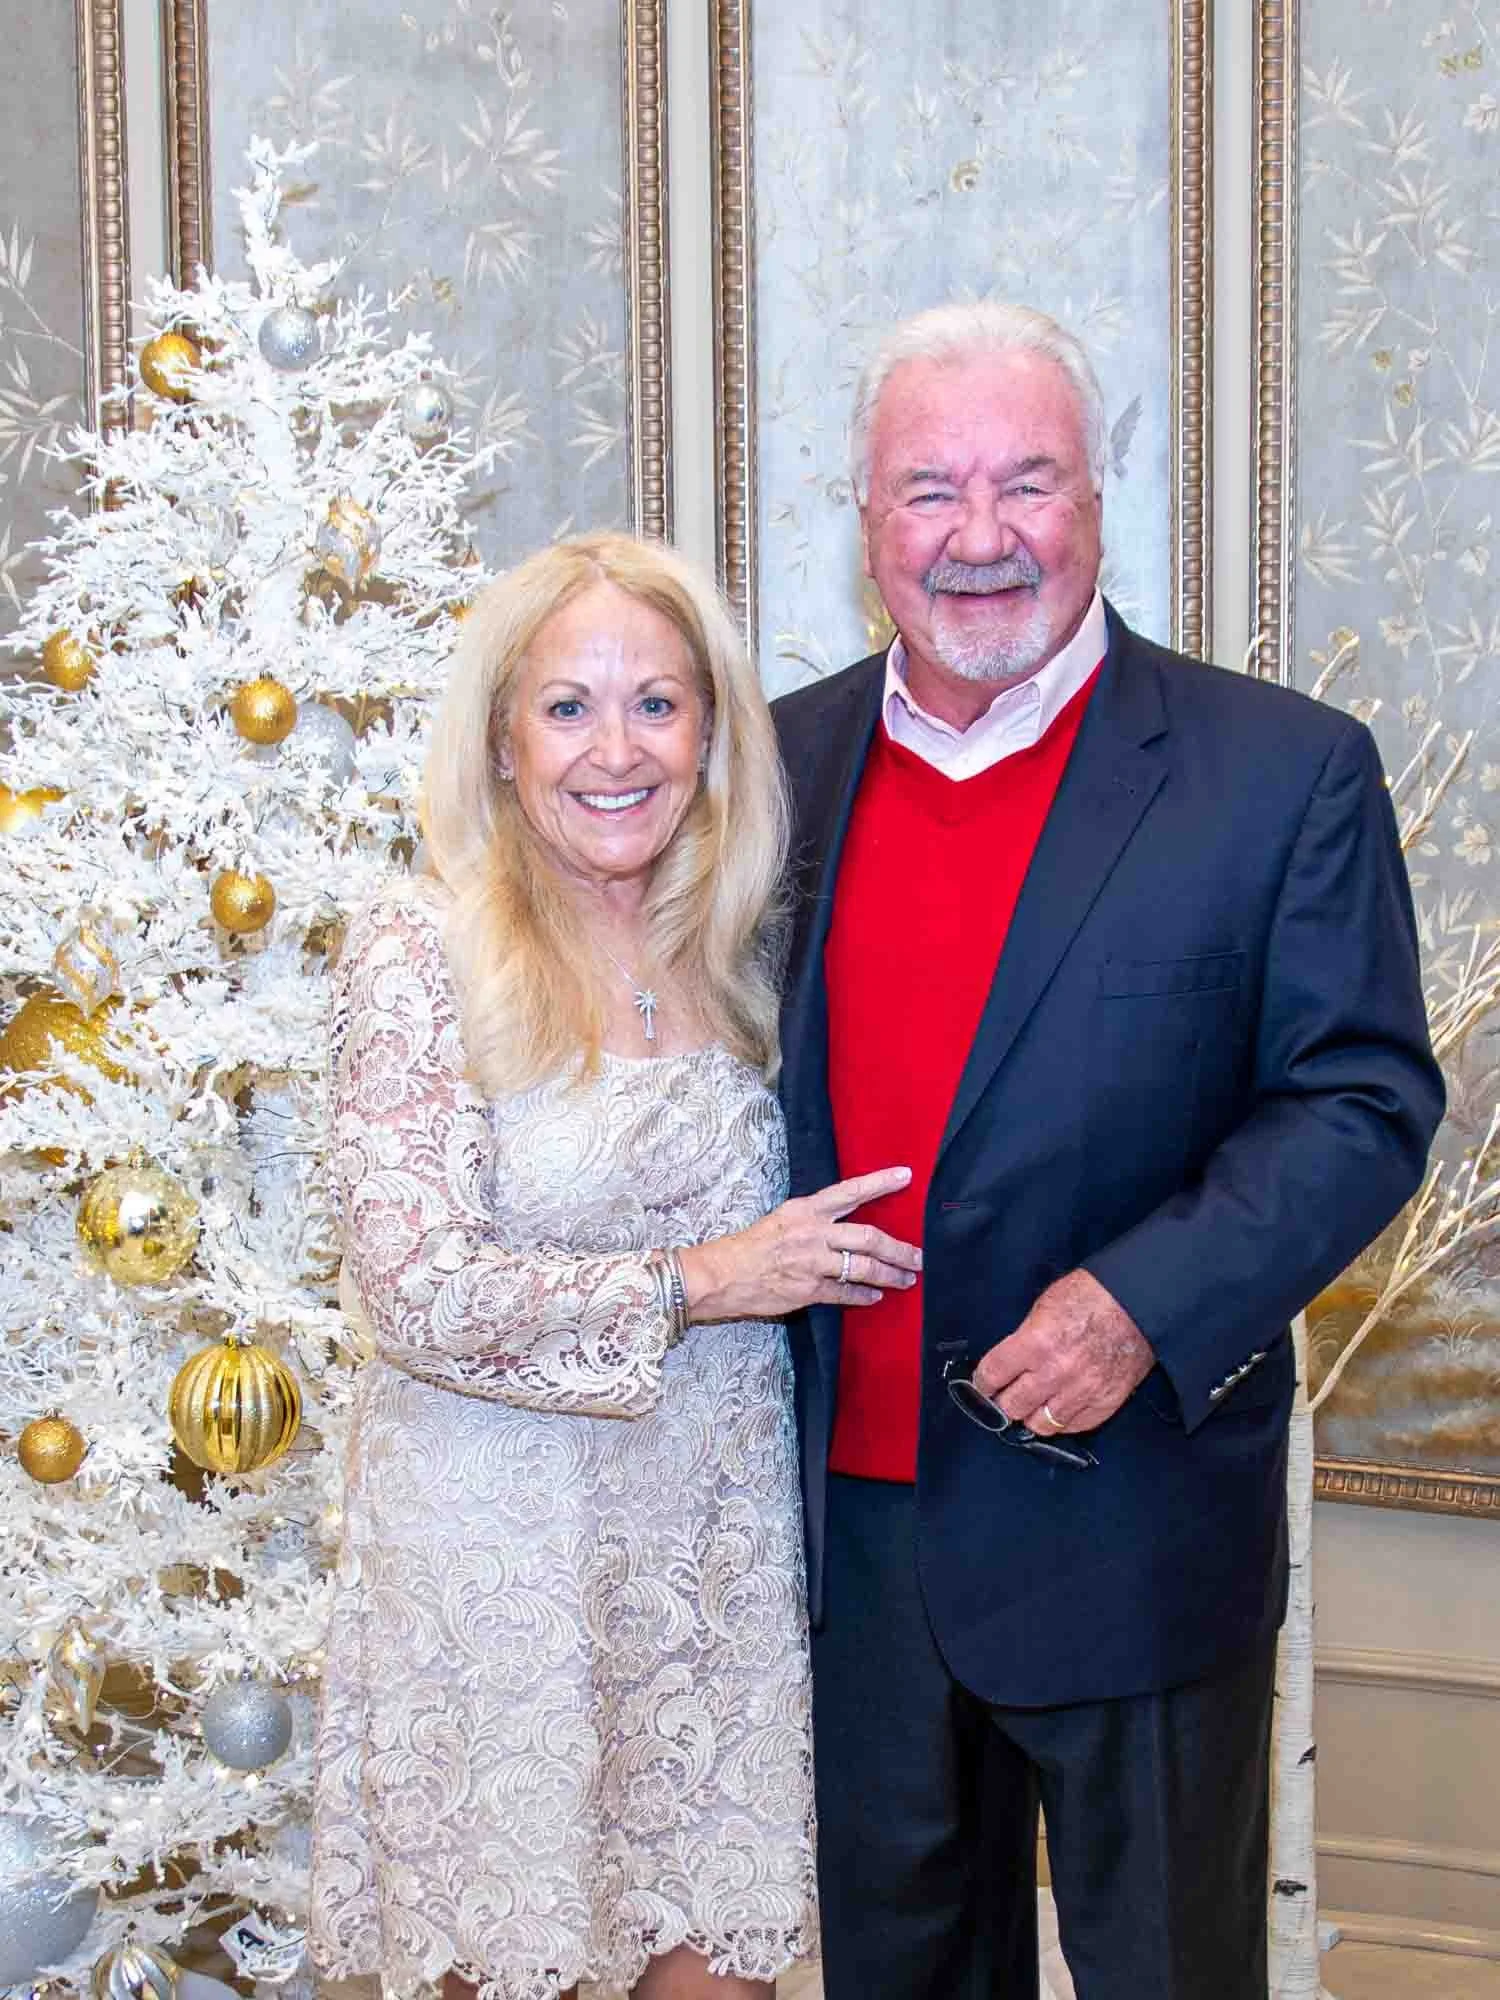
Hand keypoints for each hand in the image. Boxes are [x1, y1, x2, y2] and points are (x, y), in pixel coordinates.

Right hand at [678, 1167, 921, 1323]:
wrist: (723, 1274)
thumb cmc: (751, 1246)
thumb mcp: (784, 1219)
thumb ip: (815, 1220)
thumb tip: (845, 1226)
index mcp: (806, 1209)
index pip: (850, 1191)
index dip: (880, 1183)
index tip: (905, 1175)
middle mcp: (813, 1233)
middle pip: (868, 1237)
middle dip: (898, 1248)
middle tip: (919, 1256)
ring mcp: (812, 1263)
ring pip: (862, 1268)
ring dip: (889, 1275)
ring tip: (906, 1279)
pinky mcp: (808, 1290)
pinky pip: (846, 1293)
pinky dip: (864, 1296)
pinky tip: (875, 1297)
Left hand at [971, 1269, 1152, 1434]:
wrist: (1140, 1304)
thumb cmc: (1090, 1296)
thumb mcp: (1044, 1306)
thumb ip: (1024, 1338)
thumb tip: (1009, 1363)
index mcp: (1036, 1342)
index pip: (993, 1374)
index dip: (982, 1382)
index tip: (982, 1385)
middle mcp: (1056, 1372)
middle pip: (1012, 1406)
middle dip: (1003, 1402)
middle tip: (1005, 1397)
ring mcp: (1082, 1391)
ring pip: (1040, 1424)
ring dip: (1031, 1415)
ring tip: (1031, 1405)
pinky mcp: (1105, 1403)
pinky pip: (1072, 1426)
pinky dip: (1060, 1420)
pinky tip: (1057, 1408)